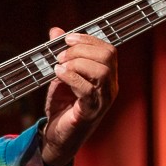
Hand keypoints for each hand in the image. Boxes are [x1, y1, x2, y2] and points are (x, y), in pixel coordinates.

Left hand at [41, 27, 118, 165]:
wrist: (56, 135)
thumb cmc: (62, 105)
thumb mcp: (61, 75)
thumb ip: (62, 54)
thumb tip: (55, 31)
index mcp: (106, 76)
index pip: (108, 50)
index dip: (88, 40)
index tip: (67, 38)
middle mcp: (110, 87)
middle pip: (108, 56)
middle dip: (82, 49)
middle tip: (61, 55)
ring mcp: (103, 100)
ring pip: (102, 70)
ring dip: (77, 63)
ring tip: (59, 66)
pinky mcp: (91, 111)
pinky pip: (87, 89)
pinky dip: (71, 77)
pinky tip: (58, 75)